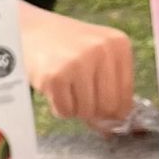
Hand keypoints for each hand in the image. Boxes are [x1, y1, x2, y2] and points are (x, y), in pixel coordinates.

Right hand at [19, 3, 133, 126]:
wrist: (31, 31)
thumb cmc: (68, 48)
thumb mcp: (98, 55)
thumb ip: (110, 87)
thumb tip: (112, 128)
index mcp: (118, 45)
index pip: (127, 96)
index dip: (113, 109)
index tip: (100, 107)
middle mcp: (102, 50)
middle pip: (109, 107)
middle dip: (94, 110)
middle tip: (80, 98)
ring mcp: (78, 62)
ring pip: (87, 111)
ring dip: (75, 108)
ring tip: (66, 88)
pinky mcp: (55, 76)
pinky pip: (65, 111)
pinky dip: (59, 107)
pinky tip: (54, 88)